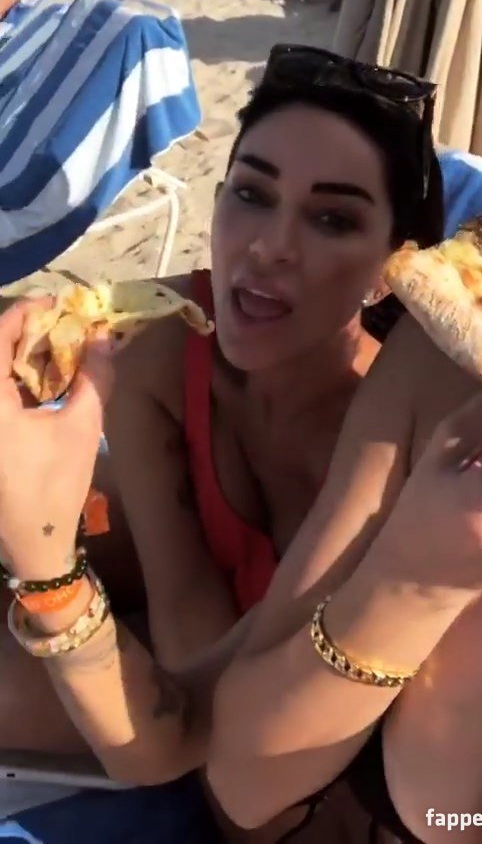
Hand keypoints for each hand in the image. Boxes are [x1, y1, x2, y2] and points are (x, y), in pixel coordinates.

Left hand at [0, 301, 112, 580]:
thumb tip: (104, 336)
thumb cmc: (56, 485)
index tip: (55, 303)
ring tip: (55, 347)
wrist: (34, 542)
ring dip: (18, 354)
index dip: (25, 313)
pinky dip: (13, 377)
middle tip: (58, 323)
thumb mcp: (82, 427)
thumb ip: (95, 376)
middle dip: (23, 331)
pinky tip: (41, 380)